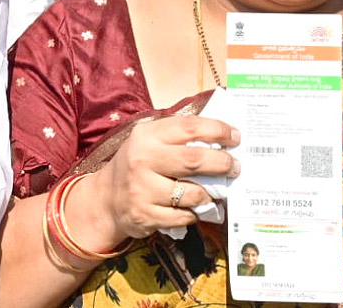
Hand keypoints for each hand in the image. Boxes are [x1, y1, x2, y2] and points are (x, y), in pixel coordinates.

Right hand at [74, 115, 239, 247]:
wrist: (106, 199)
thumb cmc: (137, 164)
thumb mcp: (149, 141)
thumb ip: (178, 137)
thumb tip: (221, 136)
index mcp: (147, 136)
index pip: (189, 127)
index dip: (218, 130)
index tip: (236, 136)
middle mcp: (142, 160)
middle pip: (194, 160)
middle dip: (222, 163)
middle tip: (235, 166)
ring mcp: (142, 189)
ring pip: (193, 193)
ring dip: (210, 194)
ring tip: (214, 191)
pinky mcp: (146, 215)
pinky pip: (185, 216)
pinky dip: (195, 213)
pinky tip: (193, 208)